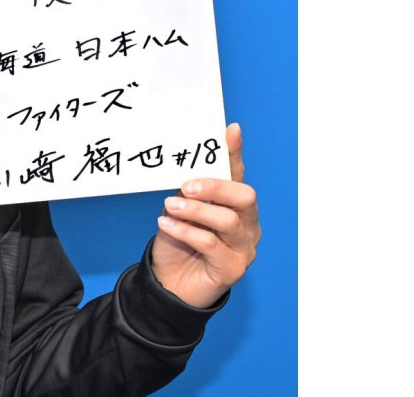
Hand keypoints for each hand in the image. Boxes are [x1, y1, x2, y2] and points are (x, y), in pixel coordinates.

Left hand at [151, 123, 260, 307]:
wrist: (169, 283)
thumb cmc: (177, 243)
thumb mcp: (180, 212)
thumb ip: (188, 193)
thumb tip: (184, 173)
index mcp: (235, 206)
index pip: (237, 175)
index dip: (234, 153)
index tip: (230, 130)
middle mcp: (247, 224)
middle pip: (244, 197)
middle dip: (215, 187)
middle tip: (186, 186)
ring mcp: (243, 248)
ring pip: (227, 220)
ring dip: (195, 210)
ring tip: (170, 206)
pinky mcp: (232, 268)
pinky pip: (210, 244)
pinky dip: (186, 231)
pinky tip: (166, 224)